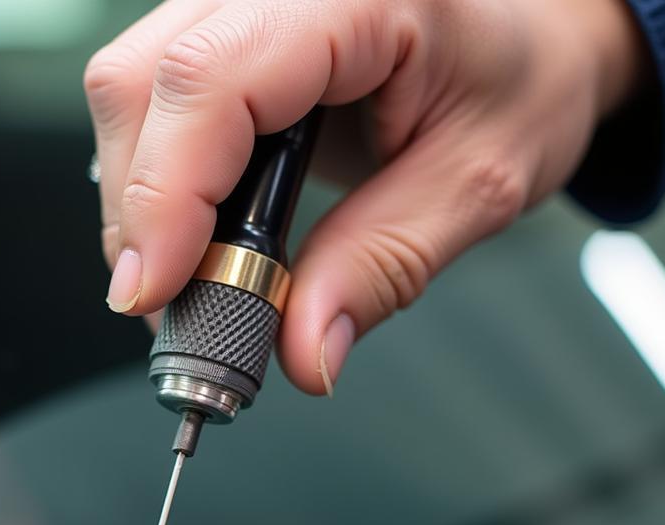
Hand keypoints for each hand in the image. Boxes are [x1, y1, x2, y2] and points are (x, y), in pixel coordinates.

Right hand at [85, 0, 645, 392]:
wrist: (532, 33)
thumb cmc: (521, 79)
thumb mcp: (475, 184)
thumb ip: (382, 268)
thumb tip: (303, 352)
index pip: (213, 79)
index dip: (167, 195)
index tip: (155, 291)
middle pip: (143, 83)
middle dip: (143, 214)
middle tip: (177, 308)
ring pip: (132, 90)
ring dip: (142, 201)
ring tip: (191, 277)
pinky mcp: (225, 28)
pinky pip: (152, 97)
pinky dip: (157, 179)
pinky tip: (193, 228)